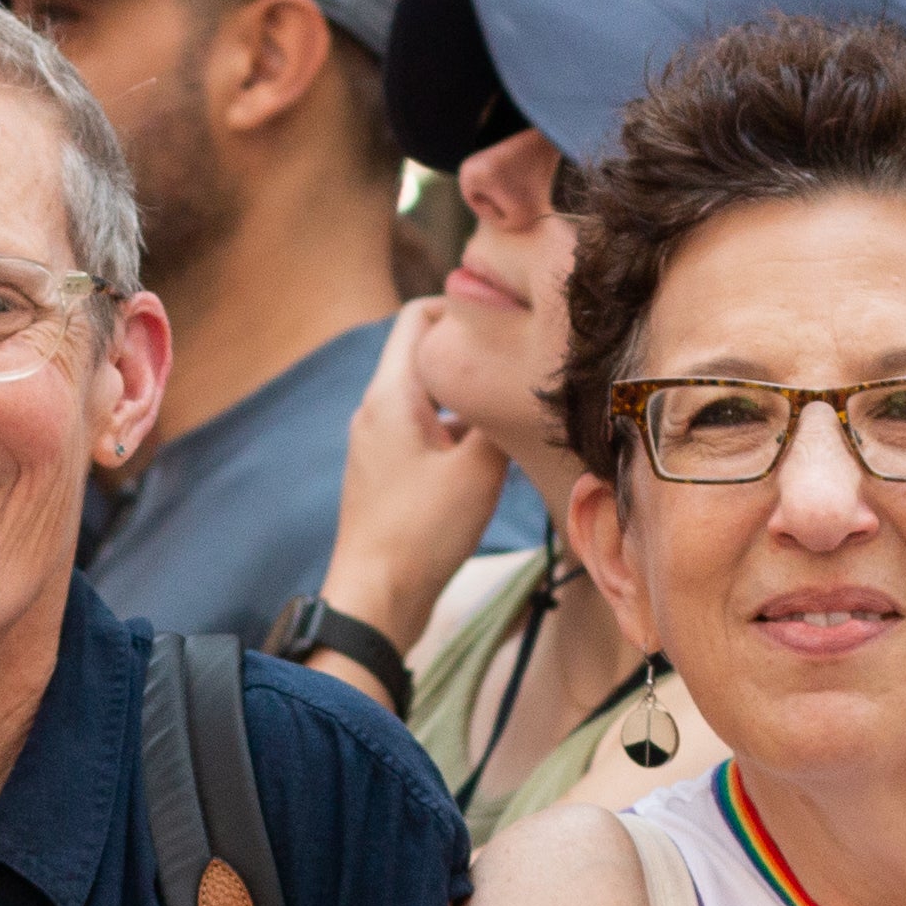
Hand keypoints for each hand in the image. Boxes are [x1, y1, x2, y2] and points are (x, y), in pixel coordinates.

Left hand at [317, 305, 514, 652]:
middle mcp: (376, 410)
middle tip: (518, 363)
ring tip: (511, 409)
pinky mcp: (386, 474)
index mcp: (390, 394)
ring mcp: (378, 443)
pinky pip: (424, 432)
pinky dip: (455, 431)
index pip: (417, 316)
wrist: (376, 599)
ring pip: (428, 397)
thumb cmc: (421, 532)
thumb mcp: (478, 470)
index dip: (460, 306)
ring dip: (467, 398)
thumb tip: (529, 384)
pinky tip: (490, 456)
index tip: (505, 321)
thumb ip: (502, 419)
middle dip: (471, 354)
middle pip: (424, 354)